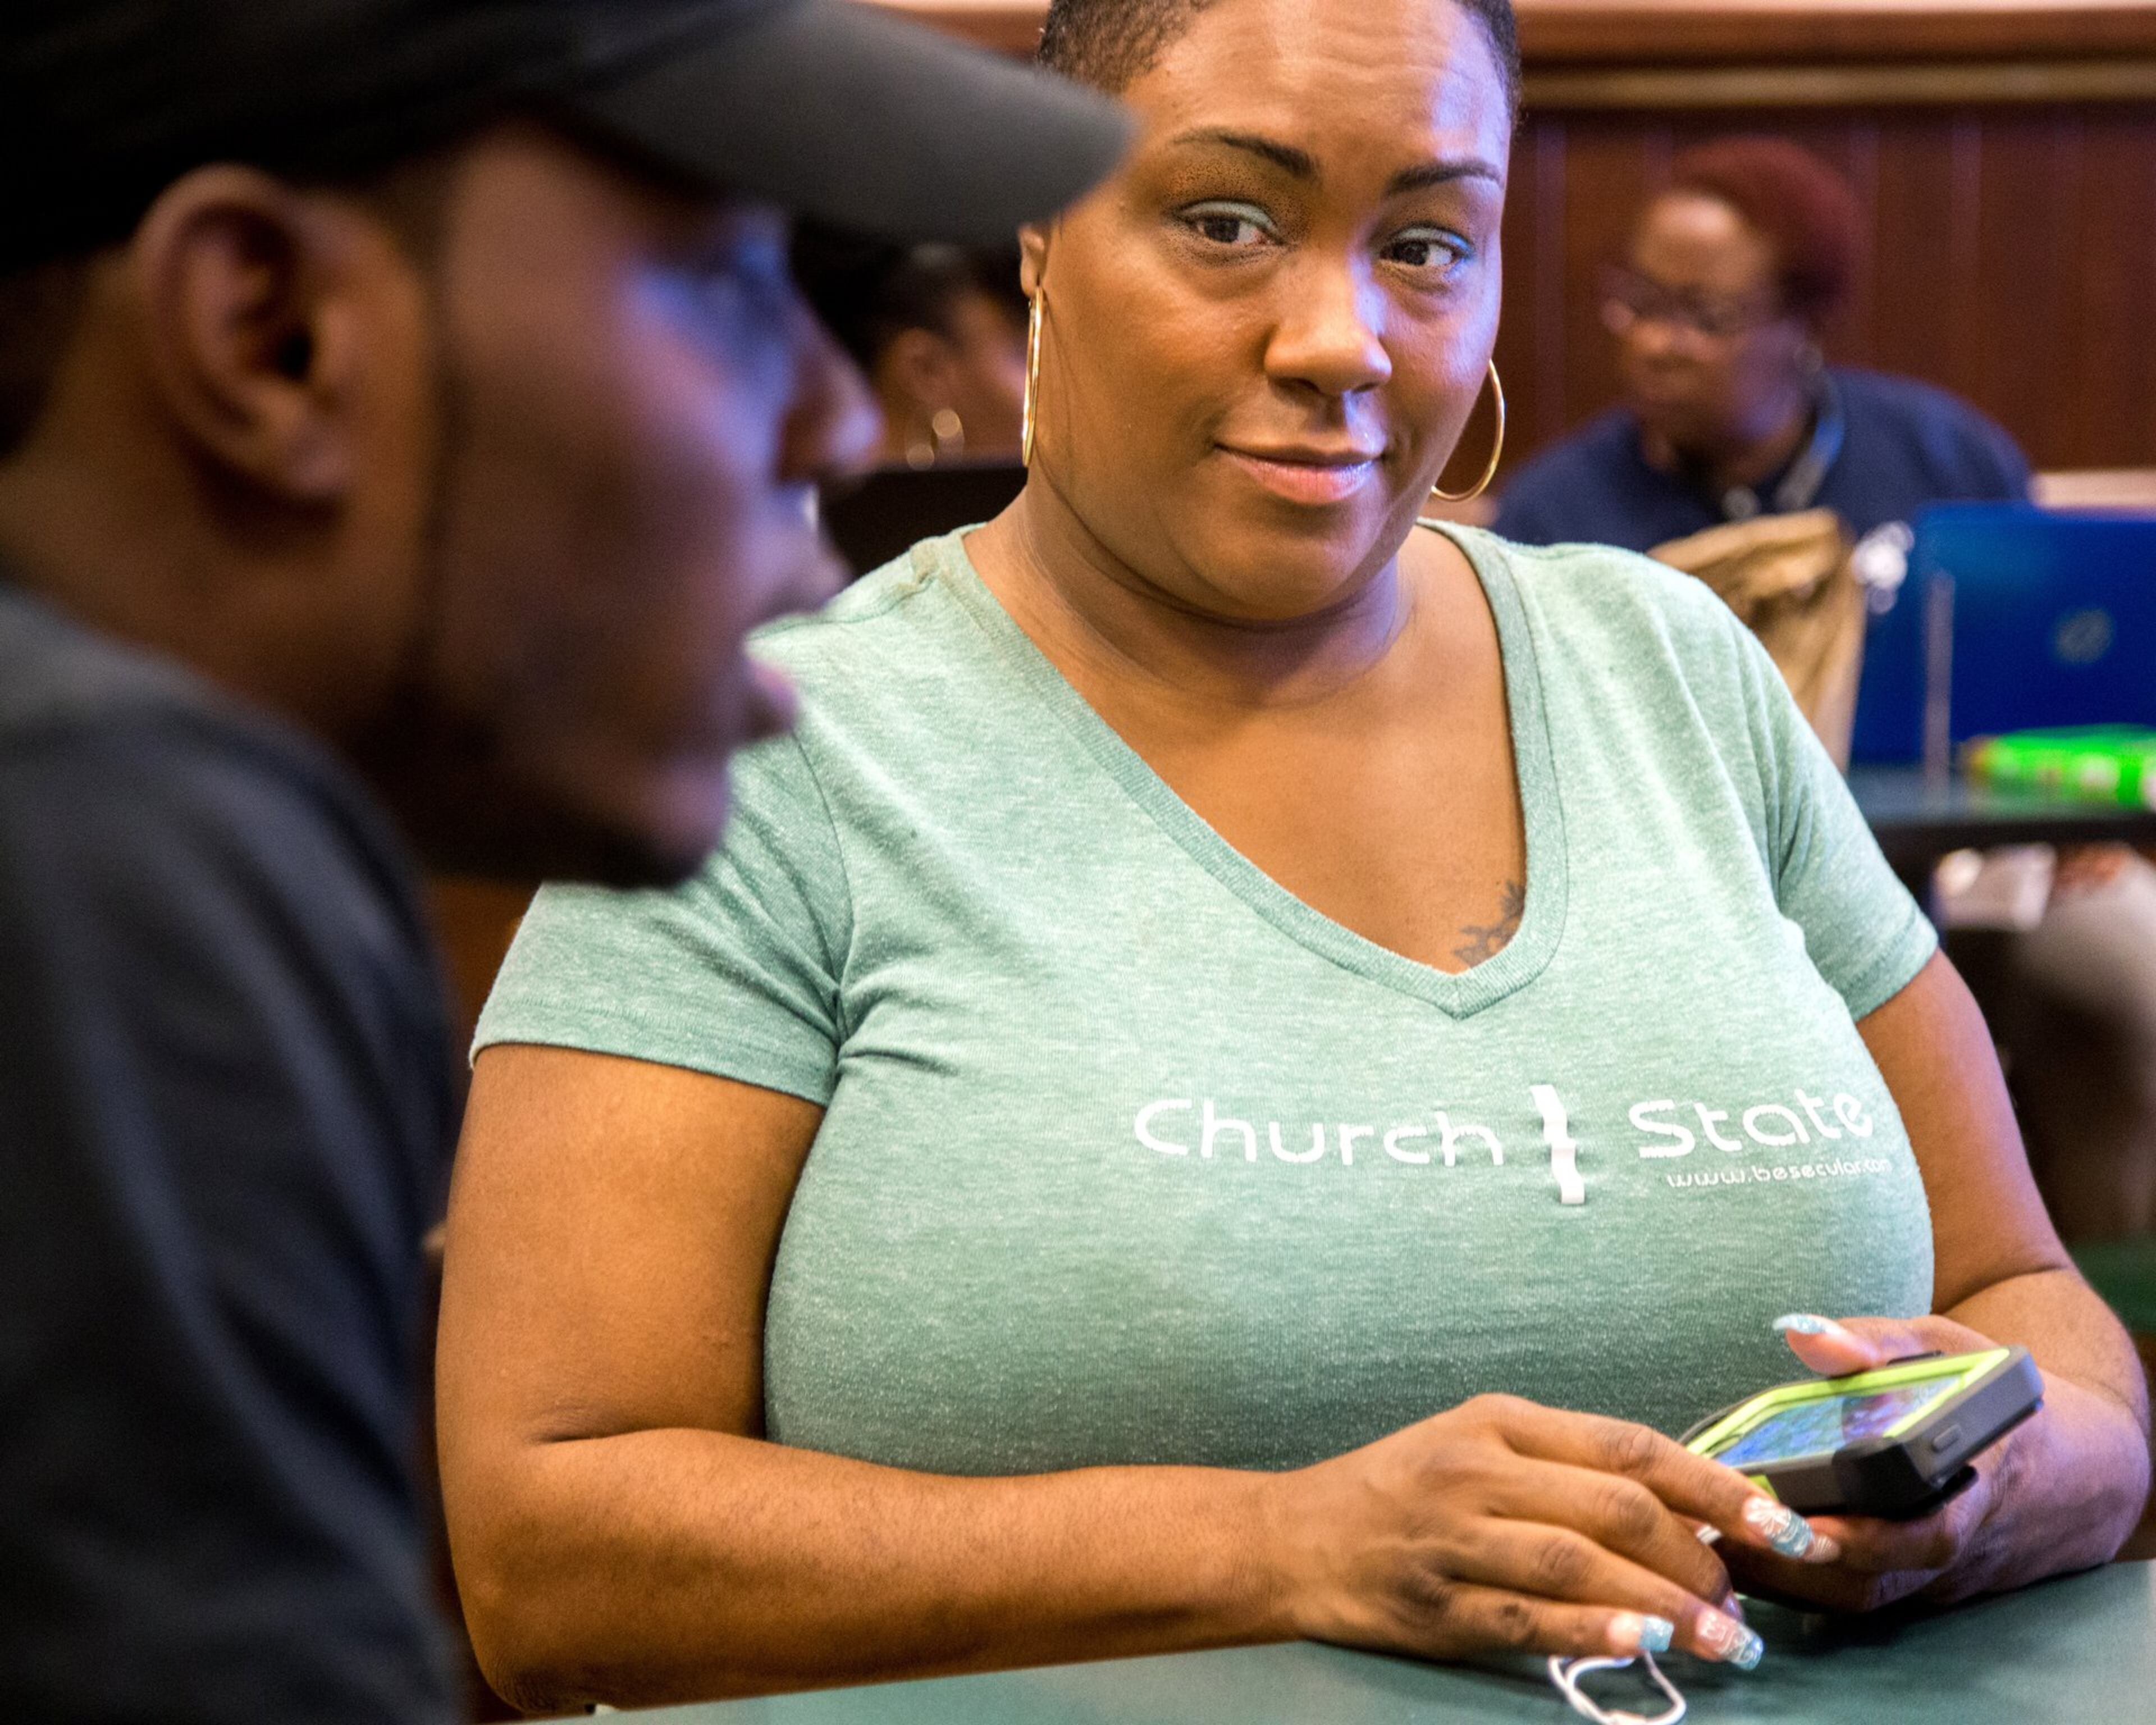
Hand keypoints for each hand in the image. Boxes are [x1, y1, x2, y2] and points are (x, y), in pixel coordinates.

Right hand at [1265, 1393, 1841, 1667]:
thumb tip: (1685, 1510)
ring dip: (1666, 1603)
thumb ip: (1569, 1468)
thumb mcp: (1479, 1445)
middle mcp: (1477, 1469)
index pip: (1629, 1446)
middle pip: (1615, 1507)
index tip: (1775, 1522)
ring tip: (1725, 1638)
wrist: (1292, 1535)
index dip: (1713, 1484)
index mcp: (1500, 1421)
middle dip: (1699, 1557)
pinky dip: (1592, 1629)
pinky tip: (1641, 1642)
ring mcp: (1451, 1536)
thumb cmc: (1400, 1487)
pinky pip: (1527, 1618)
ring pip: (1579, 1562)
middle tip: (1744, 1598)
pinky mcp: (1433, 1603)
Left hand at [1720, 1312, 2101, 1612]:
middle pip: (1877, 1581)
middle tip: (1726, 1534)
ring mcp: (1934, 1574)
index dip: (1870, 1539)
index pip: (1930, 1532)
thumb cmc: (1989, 1394)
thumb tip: (1802, 1332)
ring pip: (1858, 1600)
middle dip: (1798, 1566)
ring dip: (1785, 1581)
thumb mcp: (1942, 1347)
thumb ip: (1875, 1342)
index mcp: (1978, 1481)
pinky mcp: (1912, 1586)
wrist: (2065, 1466)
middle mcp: (1956, 1542)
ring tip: (1714, 1541)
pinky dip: (1797, 1584)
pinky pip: (1854, 1598)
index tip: (1809, 1528)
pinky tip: (1738, 1551)